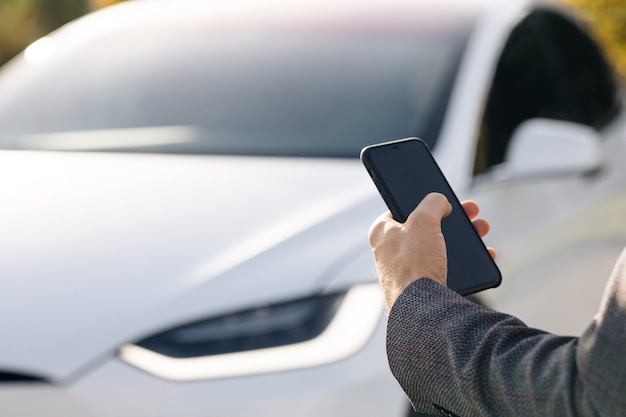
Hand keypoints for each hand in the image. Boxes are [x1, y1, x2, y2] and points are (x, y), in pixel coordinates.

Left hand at [368, 193, 494, 308]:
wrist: (422, 309)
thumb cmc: (415, 264)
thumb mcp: (424, 220)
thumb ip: (432, 203)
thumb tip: (440, 201)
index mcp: (382, 233)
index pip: (401, 208)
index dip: (423, 202)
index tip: (441, 199)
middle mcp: (390, 252)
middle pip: (426, 227)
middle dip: (452, 219)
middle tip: (471, 212)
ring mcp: (406, 271)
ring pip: (439, 247)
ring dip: (463, 238)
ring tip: (482, 229)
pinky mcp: (422, 288)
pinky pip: (446, 268)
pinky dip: (465, 262)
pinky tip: (484, 255)